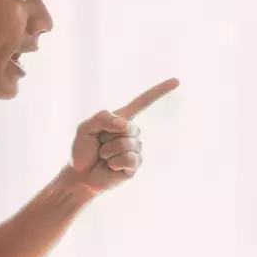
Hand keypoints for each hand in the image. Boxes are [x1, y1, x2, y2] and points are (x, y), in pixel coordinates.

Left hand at [69, 78, 178, 194]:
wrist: (80, 175)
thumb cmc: (82, 150)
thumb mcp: (85, 127)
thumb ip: (102, 118)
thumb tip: (125, 125)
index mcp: (122, 119)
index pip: (143, 102)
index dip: (159, 91)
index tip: (177, 81)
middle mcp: (132, 133)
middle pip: (129, 128)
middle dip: (108, 137)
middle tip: (99, 146)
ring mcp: (135, 149)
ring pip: (127, 145)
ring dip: (108, 151)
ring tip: (103, 157)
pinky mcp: (135, 165)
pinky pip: (128, 159)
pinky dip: (114, 163)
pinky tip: (110, 166)